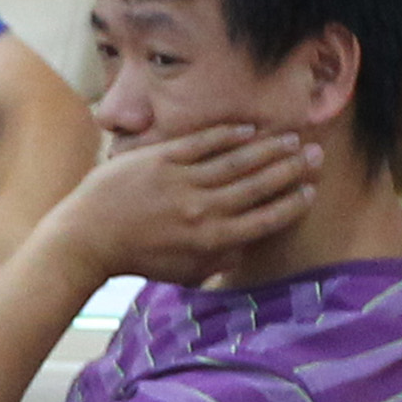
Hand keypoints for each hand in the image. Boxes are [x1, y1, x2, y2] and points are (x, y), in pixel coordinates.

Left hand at [47, 125, 320, 287]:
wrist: (86, 239)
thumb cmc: (136, 259)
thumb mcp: (184, 272)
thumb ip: (220, 259)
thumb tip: (249, 245)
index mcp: (212, 241)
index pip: (266, 219)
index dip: (293, 202)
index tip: (311, 189)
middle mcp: (203, 211)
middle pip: (260, 185)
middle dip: (292, 168)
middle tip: (315, 154)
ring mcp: (181, 183)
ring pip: (238, 160)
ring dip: (270, 148)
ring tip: (292, 138)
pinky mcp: (160, 160)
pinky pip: (203, 143)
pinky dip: (229, 135)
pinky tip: (250, 130)